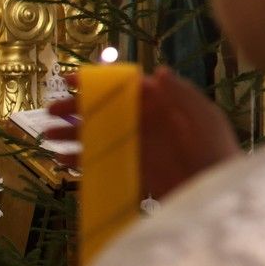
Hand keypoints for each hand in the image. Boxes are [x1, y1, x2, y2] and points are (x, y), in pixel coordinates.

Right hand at [43, 68, 239, 198]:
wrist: (216, 194)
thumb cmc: (216, 152)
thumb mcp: (204, 119)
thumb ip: (182, 94)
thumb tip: (159, 71)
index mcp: (159, 102)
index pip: (122, 85)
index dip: (95, 80)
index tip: (69, 80)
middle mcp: (142, 120)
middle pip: (102, 108)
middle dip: (74, 108)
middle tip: (51, 111)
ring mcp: (133, 145)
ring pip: (95, 133)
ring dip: (70, 133)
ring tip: (48, 137)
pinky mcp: (128, 167)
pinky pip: (98, 160)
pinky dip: (78, 159)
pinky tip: (62, 161)